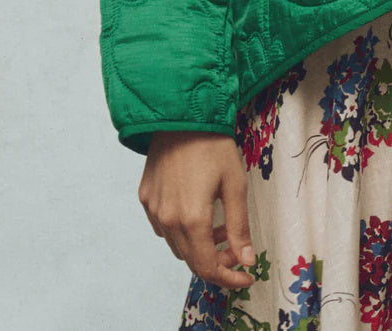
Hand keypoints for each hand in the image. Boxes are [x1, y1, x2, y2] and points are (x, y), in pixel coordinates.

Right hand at [138, 131, 257, 290]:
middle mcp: (168, 219)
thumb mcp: (235, 184)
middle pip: (191, 259)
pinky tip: (196, 212)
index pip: (207, 267)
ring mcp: (153, 209)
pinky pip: (163, 227)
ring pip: (176, 245)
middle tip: (237, 248)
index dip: (228, 278)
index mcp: (192, 219)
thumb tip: (246, 260)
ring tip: (220, 226)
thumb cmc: (213, 145)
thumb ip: (239, 226)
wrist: (181, 114)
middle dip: (217, 260)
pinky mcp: (145, 197)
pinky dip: (181, 230)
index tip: (246, 276)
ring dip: (199, 245)